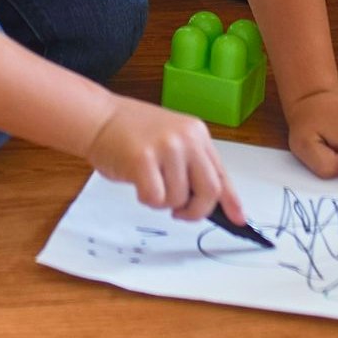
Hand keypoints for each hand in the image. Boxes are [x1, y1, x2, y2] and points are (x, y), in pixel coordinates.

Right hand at [85, 99, 244, 225]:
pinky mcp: (143, 160)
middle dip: (195, 211)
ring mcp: (166, 148)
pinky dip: (146, 200)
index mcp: (197, 134)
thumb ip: (191, 165)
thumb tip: (208, 201)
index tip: (239, 219)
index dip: (231, 201)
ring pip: (178, 199)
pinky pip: (155, 199)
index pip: (221, 173)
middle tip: (180, 213)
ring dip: (163, 202)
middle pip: (209, 191)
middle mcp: (186, 139)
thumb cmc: (131, 133)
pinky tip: (137, 183)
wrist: (98, 118)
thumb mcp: (171, 141)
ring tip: (149, 182)